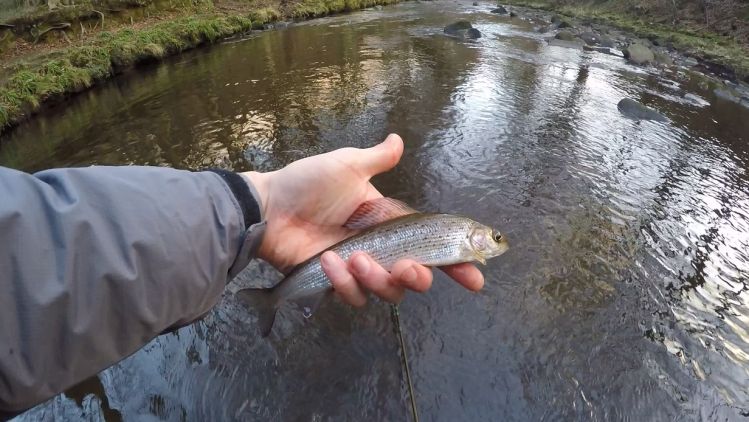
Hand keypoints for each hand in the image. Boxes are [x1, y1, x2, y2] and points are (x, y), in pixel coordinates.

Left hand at [242, 134, 483, 305]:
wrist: (269, 206)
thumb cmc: (306, 182)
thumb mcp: (346, 165)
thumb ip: (377, 159)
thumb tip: (398, 139)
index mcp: (390, 223)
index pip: (431, 246)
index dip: (456, 264)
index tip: (475, 277)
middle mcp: (381, 250)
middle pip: (416, 278)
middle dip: (419, 277)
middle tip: (407, 267)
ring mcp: (359, 270)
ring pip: (388, 292)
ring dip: (377, 279)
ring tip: (354, 258)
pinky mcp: (337, 284)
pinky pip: (353, 296)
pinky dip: (344, 283)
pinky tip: (328, 262)